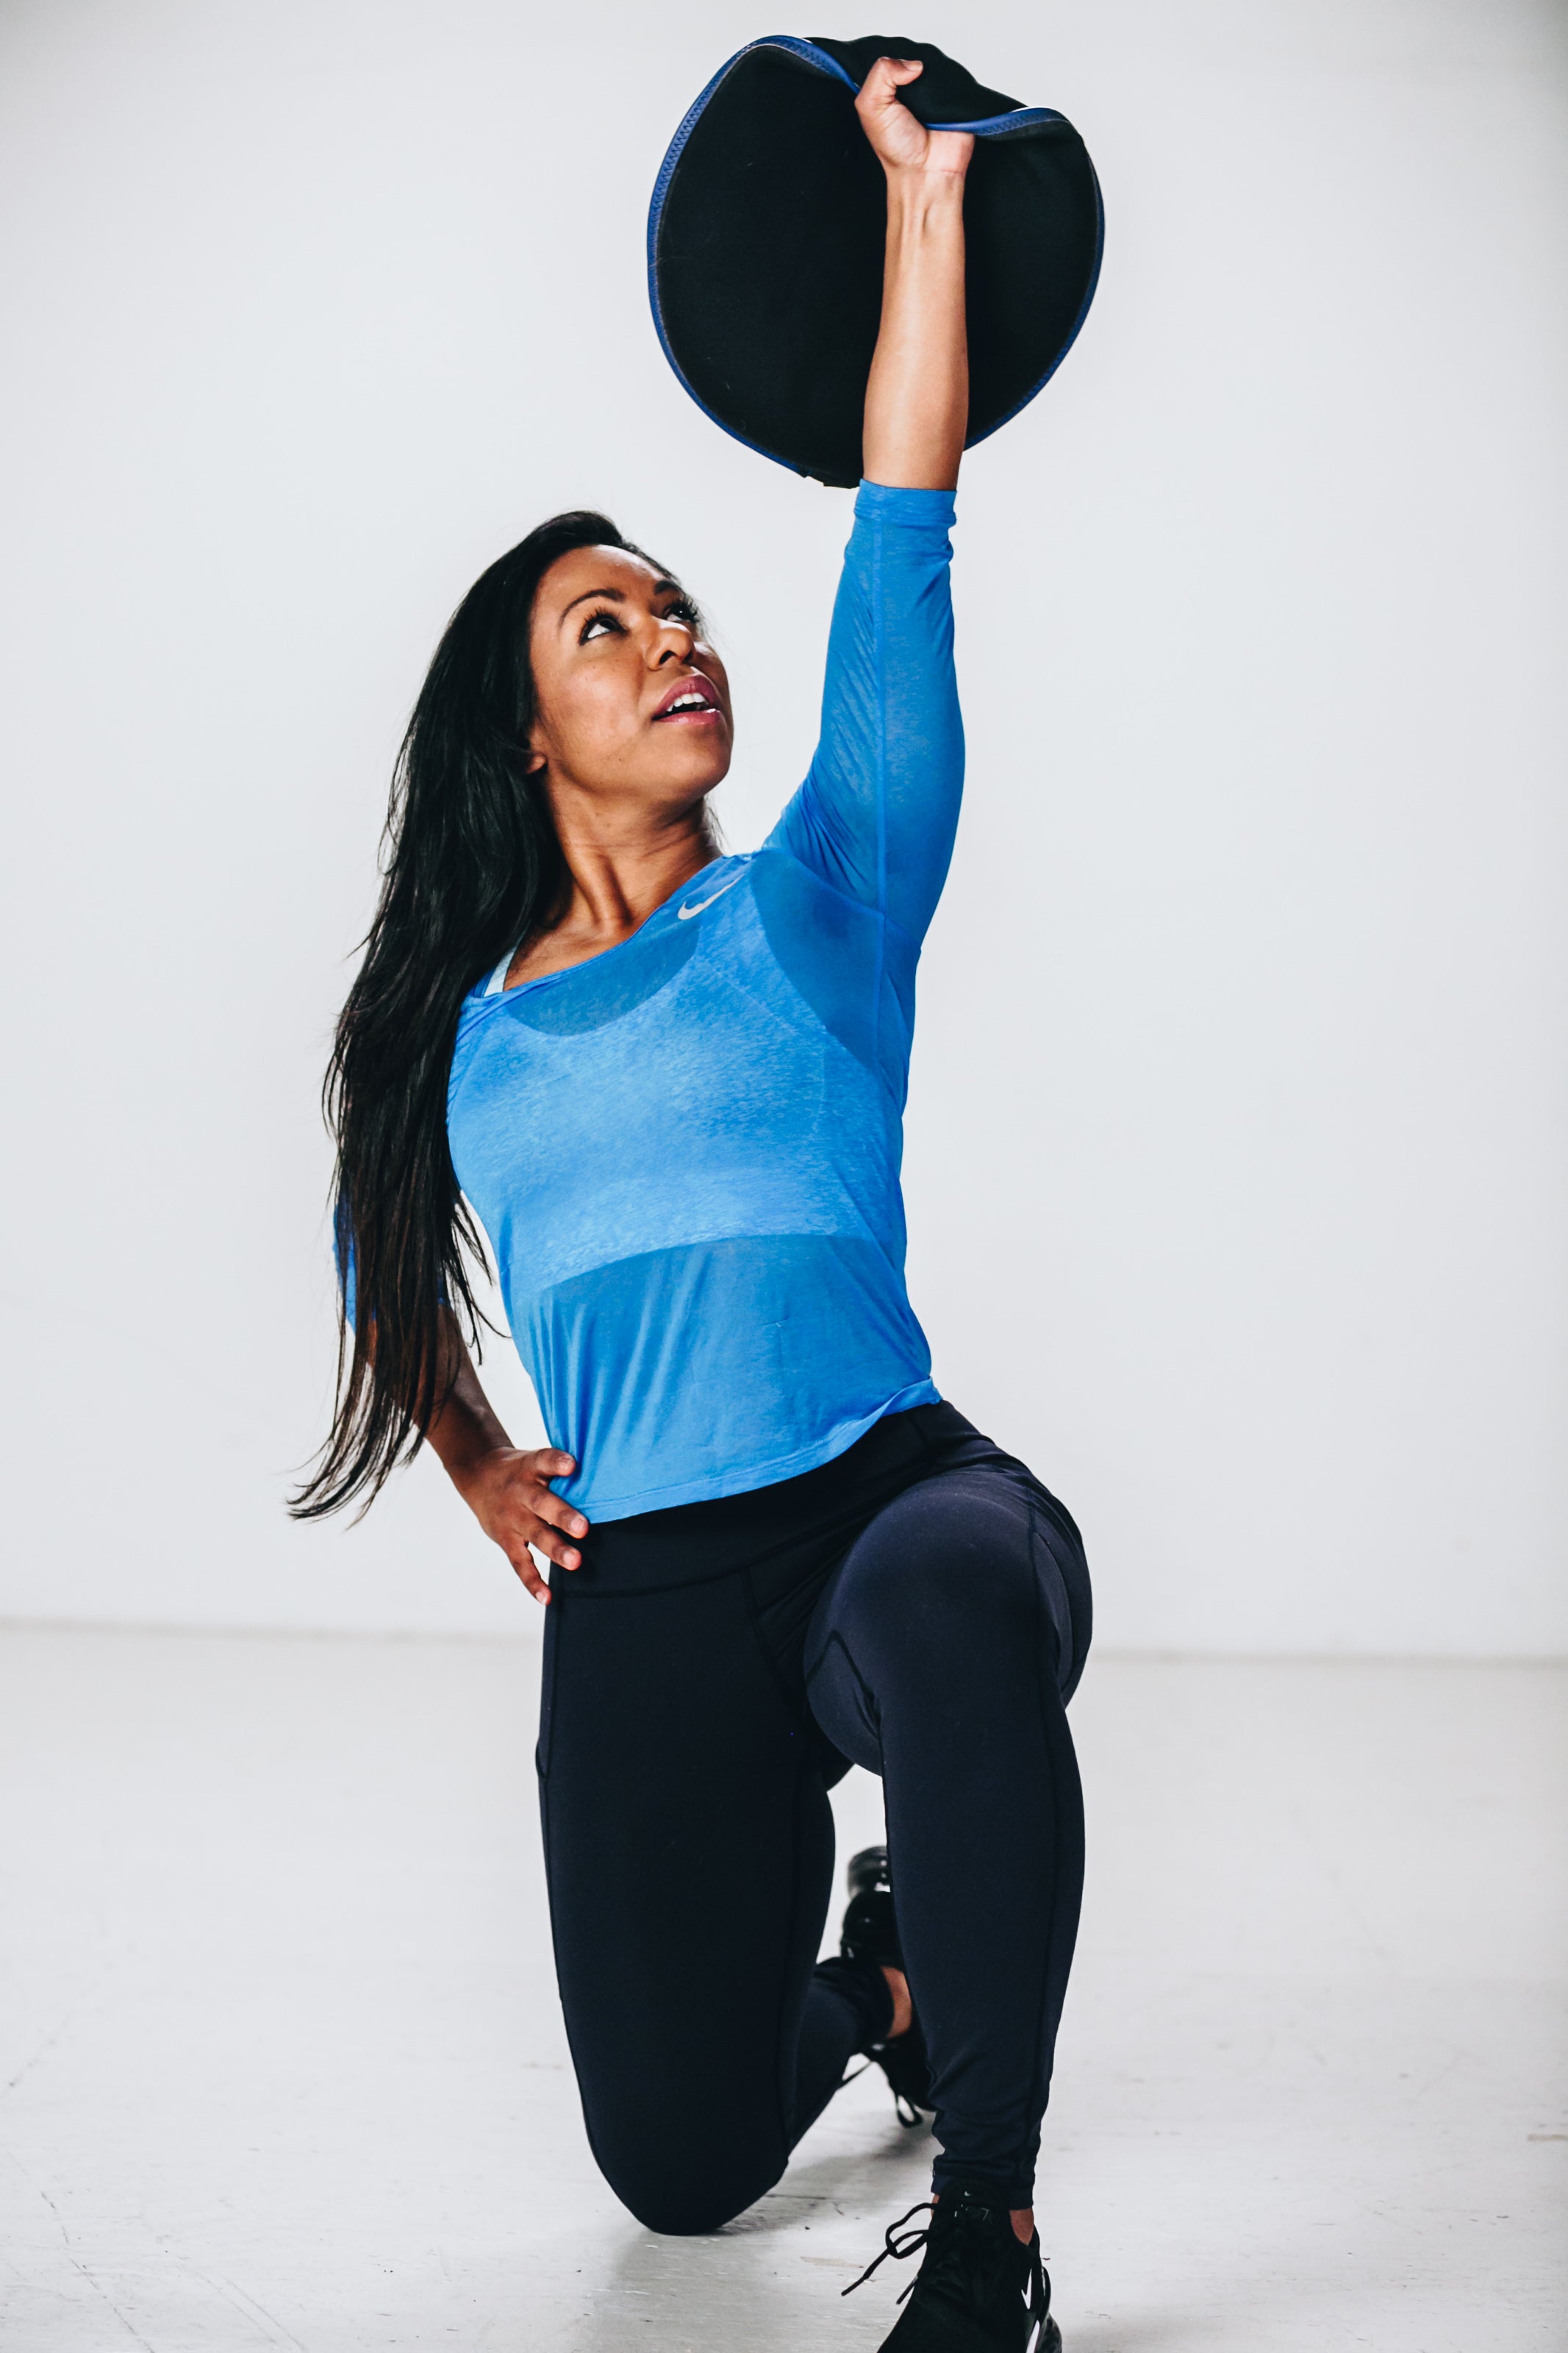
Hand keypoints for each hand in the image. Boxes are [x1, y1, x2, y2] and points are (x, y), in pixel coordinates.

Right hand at [452, 1446, 587, 1604]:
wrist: (478, 1474)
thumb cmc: (522, 1470)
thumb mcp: (534, 1461)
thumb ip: (558, 1472)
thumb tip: (603, 1479)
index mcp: (530, 1467)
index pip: (543, 1460)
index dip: (556, 1462)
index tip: (572, 1465)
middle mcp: (520, 1492)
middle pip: (542, 1503)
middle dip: (563, 1515)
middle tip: (583, 1527)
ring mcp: (512, 1517)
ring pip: (535, 1533)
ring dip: (555, 1549)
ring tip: (575, 1562)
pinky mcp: (506, 1539)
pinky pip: (520, 1563)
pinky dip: (532, 1581)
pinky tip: (547, 1597)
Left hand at [854, 56, 973, 182]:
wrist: (927, 172)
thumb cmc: (898, 149)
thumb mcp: (870, 108)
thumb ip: (880, 76)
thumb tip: (913, 64)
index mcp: (889, 86)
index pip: (891, 55)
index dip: (892, 57)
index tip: (891, 69)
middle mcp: (912, 85)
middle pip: (915, 54)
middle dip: (912, 65)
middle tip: (909, 88)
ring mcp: (936, 90)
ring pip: (938, 62)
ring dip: (933, 74)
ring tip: (927, 97)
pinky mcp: (958, 95)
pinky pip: (959, 77)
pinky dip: (952, 82)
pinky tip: (943, 95)